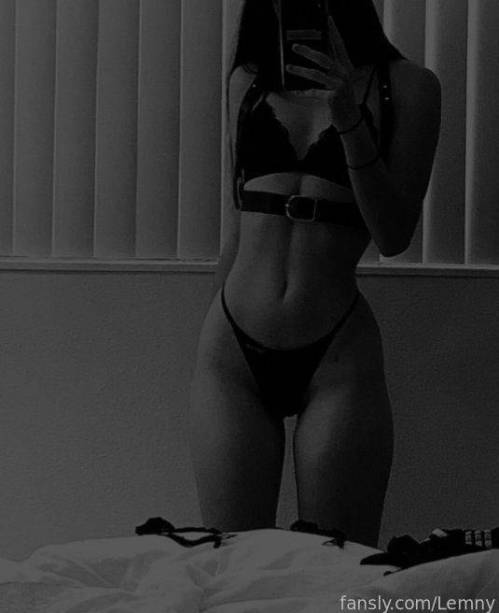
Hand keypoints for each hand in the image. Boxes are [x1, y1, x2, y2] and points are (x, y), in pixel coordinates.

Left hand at [286, 16, 361, 131]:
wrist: (350, 118)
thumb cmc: (342, 98)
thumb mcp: (339, 80)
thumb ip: (330, 69)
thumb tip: (312, 57)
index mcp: (346, 66)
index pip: (339, 45)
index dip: (333, 32)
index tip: (327, 20)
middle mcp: (344, 74)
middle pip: (324, 58)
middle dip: (308, 51)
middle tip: (295, 46)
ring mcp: (339, 85)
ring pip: (316, 74)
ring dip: (300, 70)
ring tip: (289, 67)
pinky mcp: (332, 97)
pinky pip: (314, 91)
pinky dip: (304, 91)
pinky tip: (296, 90)